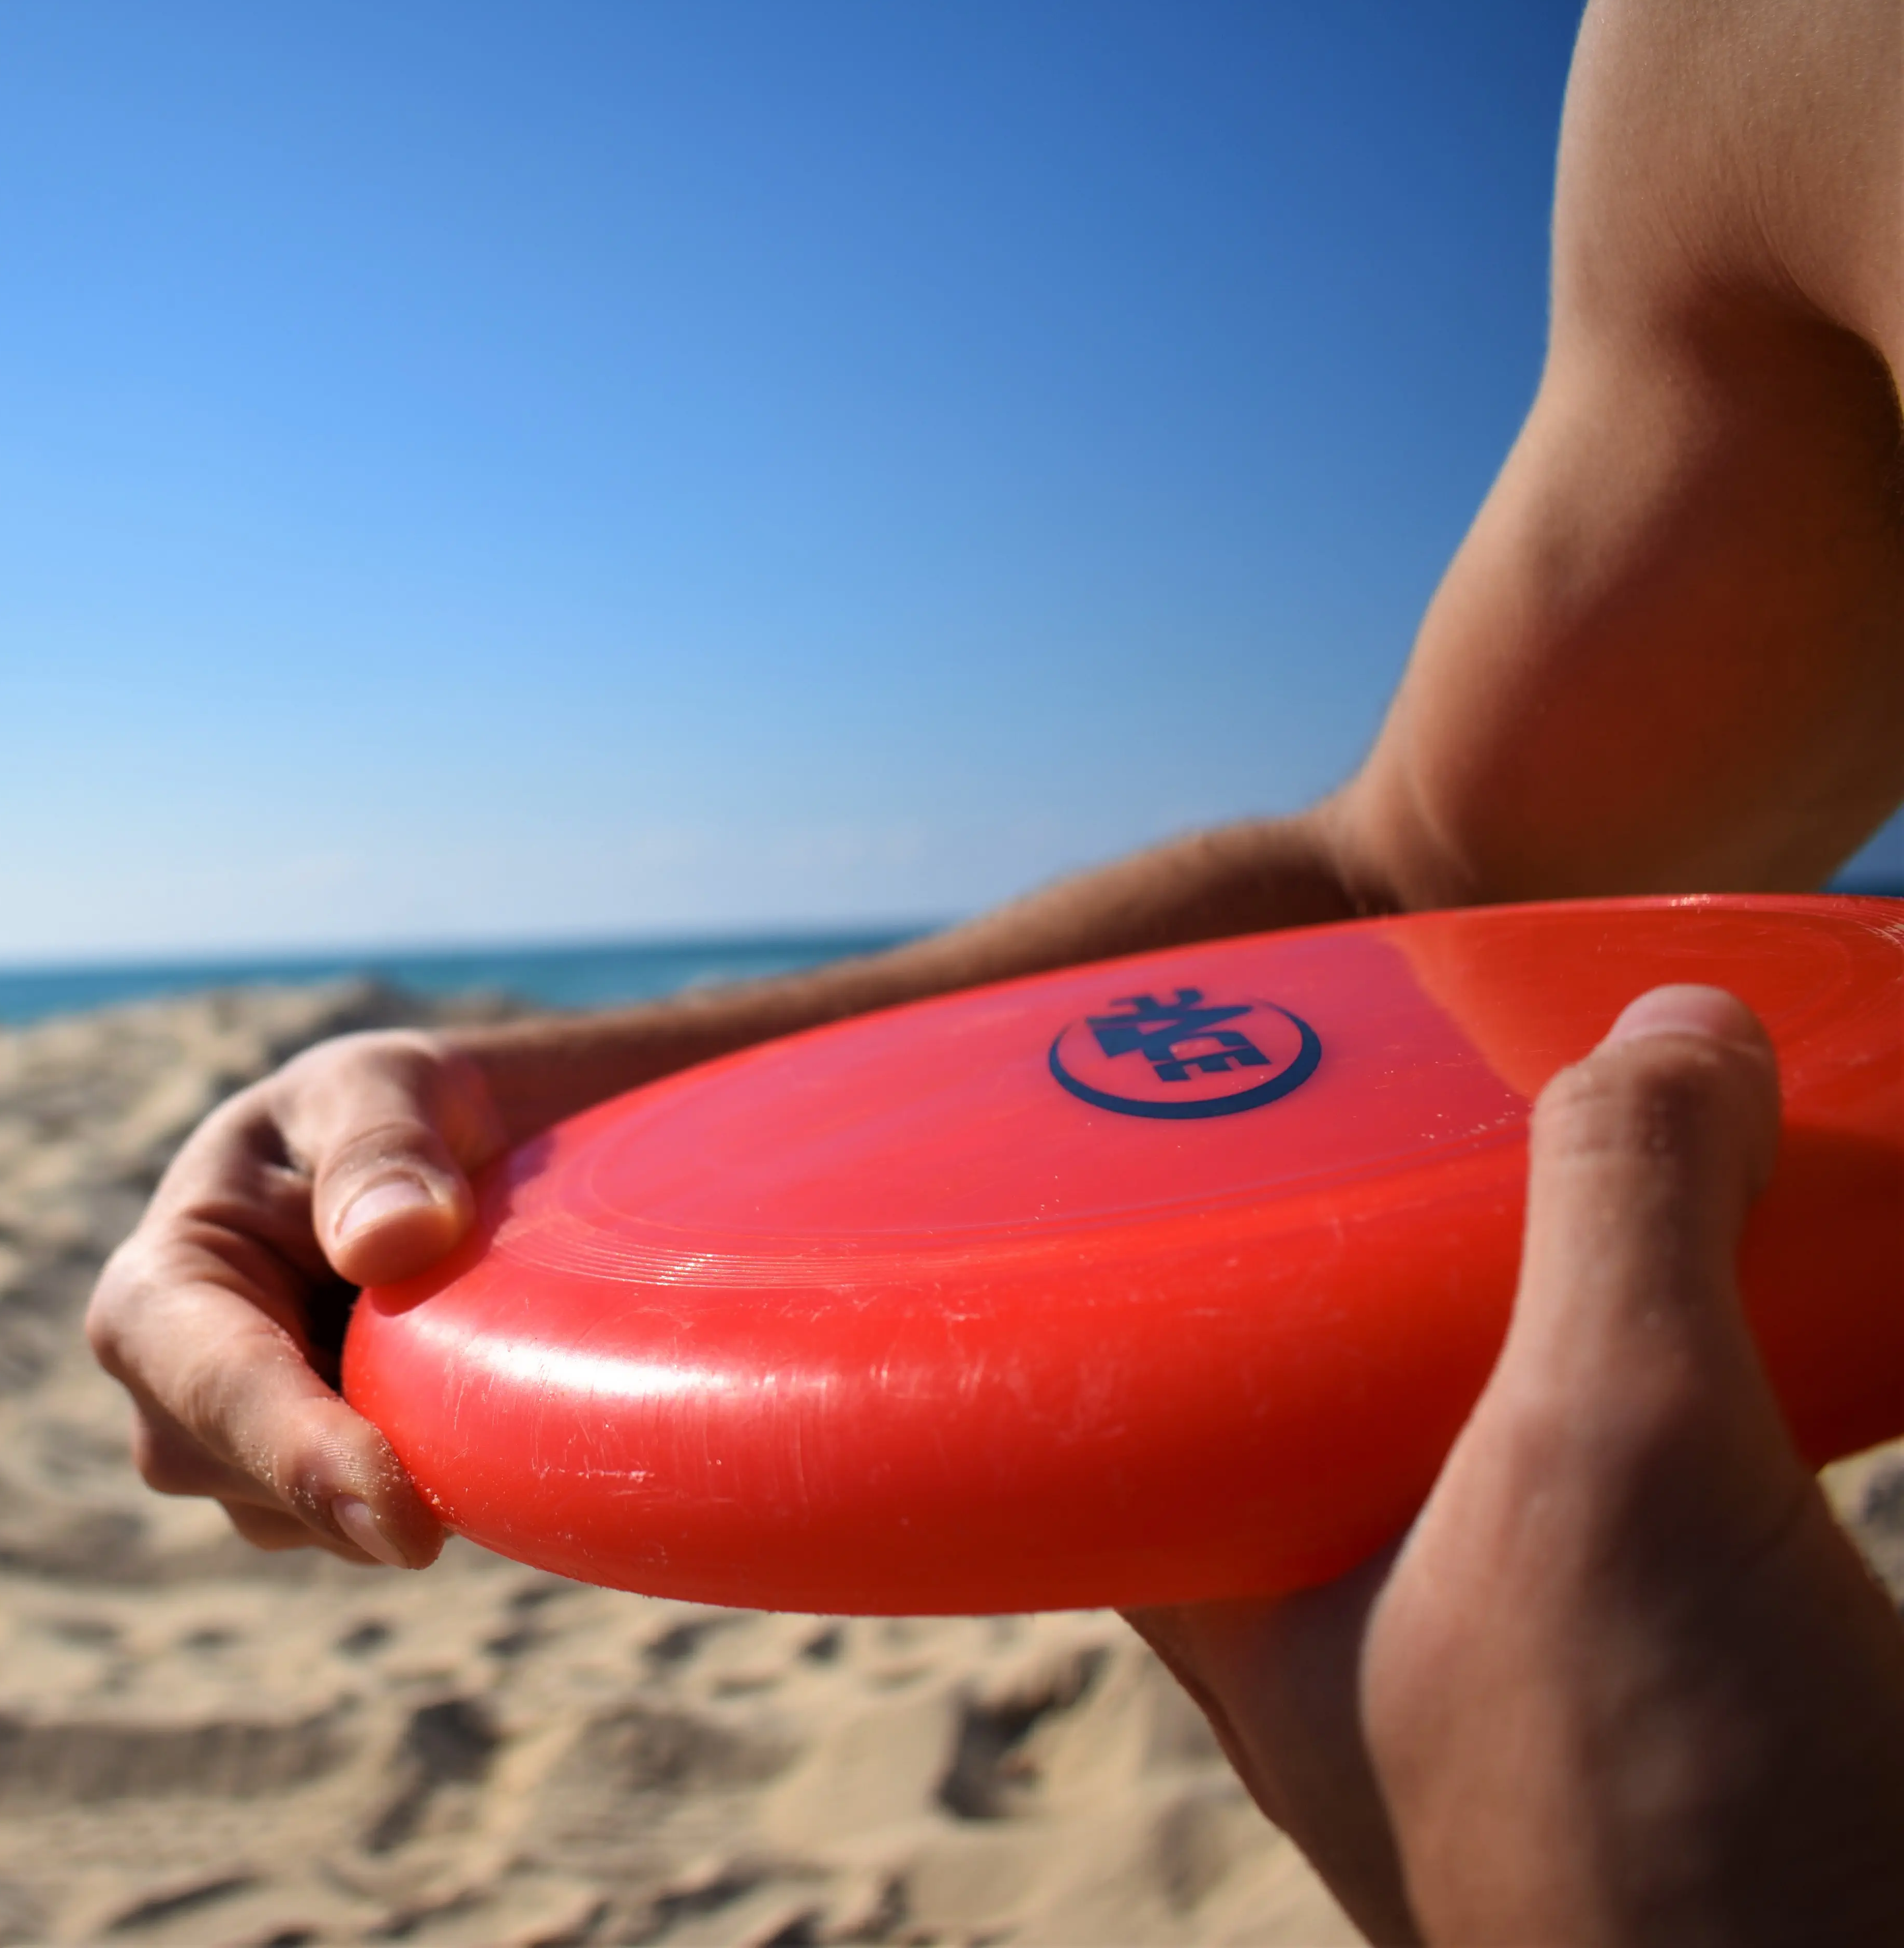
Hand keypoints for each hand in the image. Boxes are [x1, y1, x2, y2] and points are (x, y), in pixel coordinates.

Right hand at [84, 1030, 505, 1567]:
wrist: (428, 1163)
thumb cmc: (384, 1111)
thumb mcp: (386, 1084)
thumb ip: (382, 1147)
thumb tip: (391, 1242)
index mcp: (158, 1287)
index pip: (218, 1388)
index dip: (305, 1458)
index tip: (406, 1524)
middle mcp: (171, 1394)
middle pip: (264, 1484)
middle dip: (376, 1484)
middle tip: (501, 1449)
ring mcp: (235, 1460)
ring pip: (329, 1527)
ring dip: (417, 1471)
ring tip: (470, 1352)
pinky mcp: (306, 1501)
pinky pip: (376, 1532)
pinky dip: (436, 1482)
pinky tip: (465, 1398)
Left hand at [1134, 987, 1903, 1942]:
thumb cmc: (1670, 1818)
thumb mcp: (1611, 1460)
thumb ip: (1616, 1213)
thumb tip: (1671, 1022)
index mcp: (1241, 1599)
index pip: (1100, 1382)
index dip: (1100, 1240)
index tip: (1139, 1083)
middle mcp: (1347, 1624)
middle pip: (1308, 1371)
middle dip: (1364, 1222)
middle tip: (1403, 1049)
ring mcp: (1510, 1654)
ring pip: (1485, 1413)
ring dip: (1542, 1280)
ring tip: (1594, 1118)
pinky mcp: (1675, 1672)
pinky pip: (1642, 1467)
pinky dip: (1676, 1358)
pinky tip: (1740, 1275)